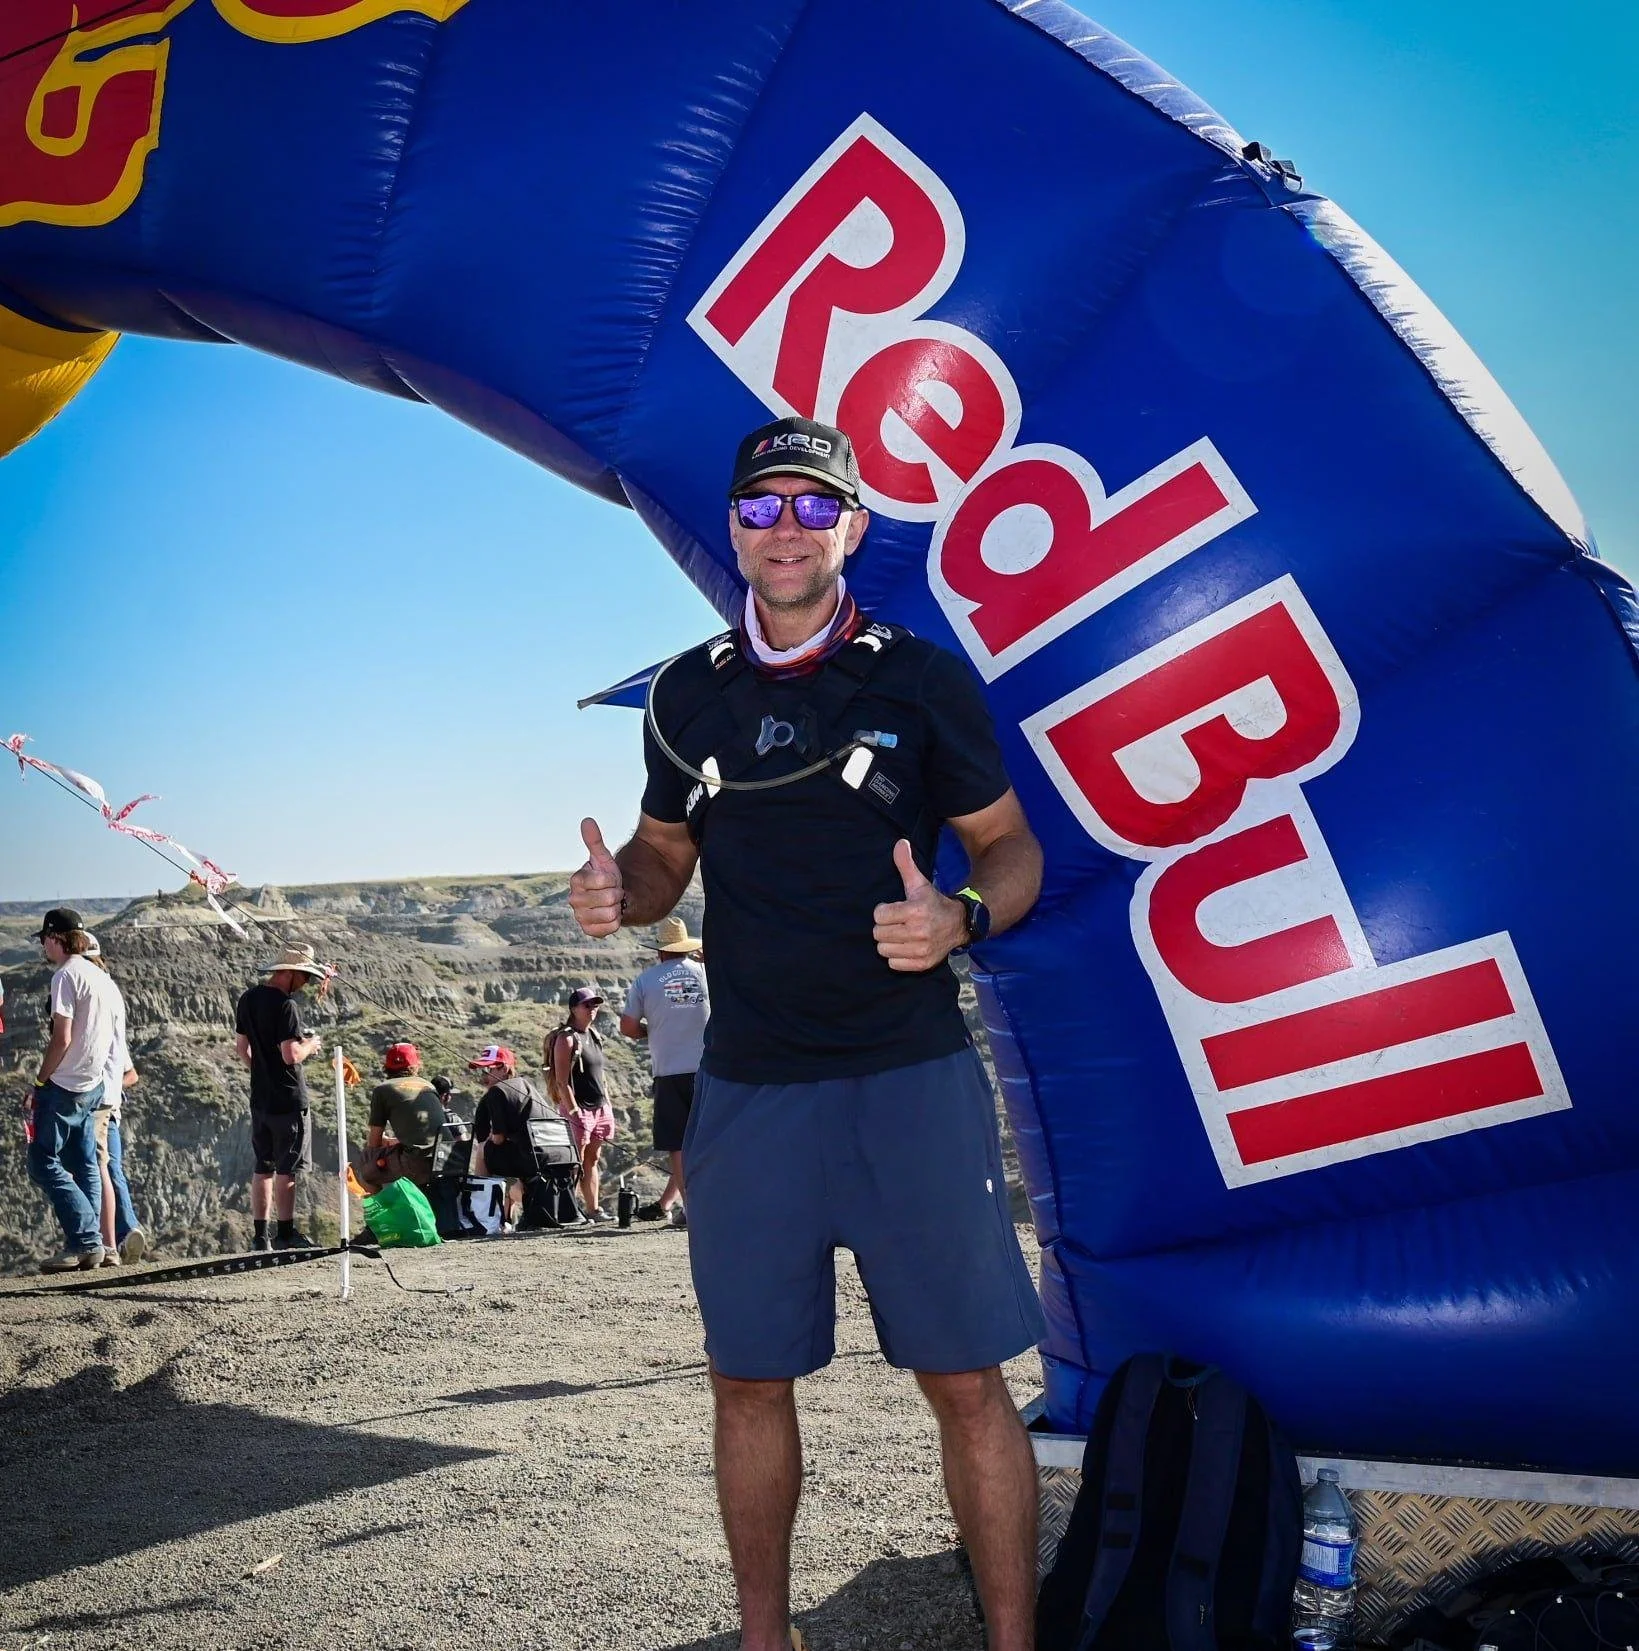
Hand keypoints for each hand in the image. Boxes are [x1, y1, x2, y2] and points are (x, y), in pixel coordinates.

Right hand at [569, 817, 624, 937]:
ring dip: (617, 908)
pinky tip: (611, 915)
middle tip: (613, 892)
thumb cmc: (606, 876)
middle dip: (617, 894)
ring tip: (612, 904)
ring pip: (611, 913)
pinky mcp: (588, 930)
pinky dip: (616, 922)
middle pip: (609, 898)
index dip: (613, 879)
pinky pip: (610, 927)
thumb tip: (587, 820)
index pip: (604, 880)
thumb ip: (595, 841)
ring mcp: (580, 916)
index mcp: (576, 880)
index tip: (611, 878)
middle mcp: (574, 899)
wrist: (611, 897)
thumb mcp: (603, 859)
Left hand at [872, 839, 966, 972]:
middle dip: (885, 927)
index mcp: (915, 910)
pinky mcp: (922, 964)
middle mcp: (919, 932)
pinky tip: (906, 946)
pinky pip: (893, 963)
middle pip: (878, 934)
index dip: (884, 911)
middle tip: (897, 923)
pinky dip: (897, 957)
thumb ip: (906, 864)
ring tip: (900, 935)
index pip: (879, 915)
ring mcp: (921, 950)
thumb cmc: (933, 902)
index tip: (894, 909)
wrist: (959, 924)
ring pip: (884, 950)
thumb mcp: (919, 883)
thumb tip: (900, 842)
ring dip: (889, 943)